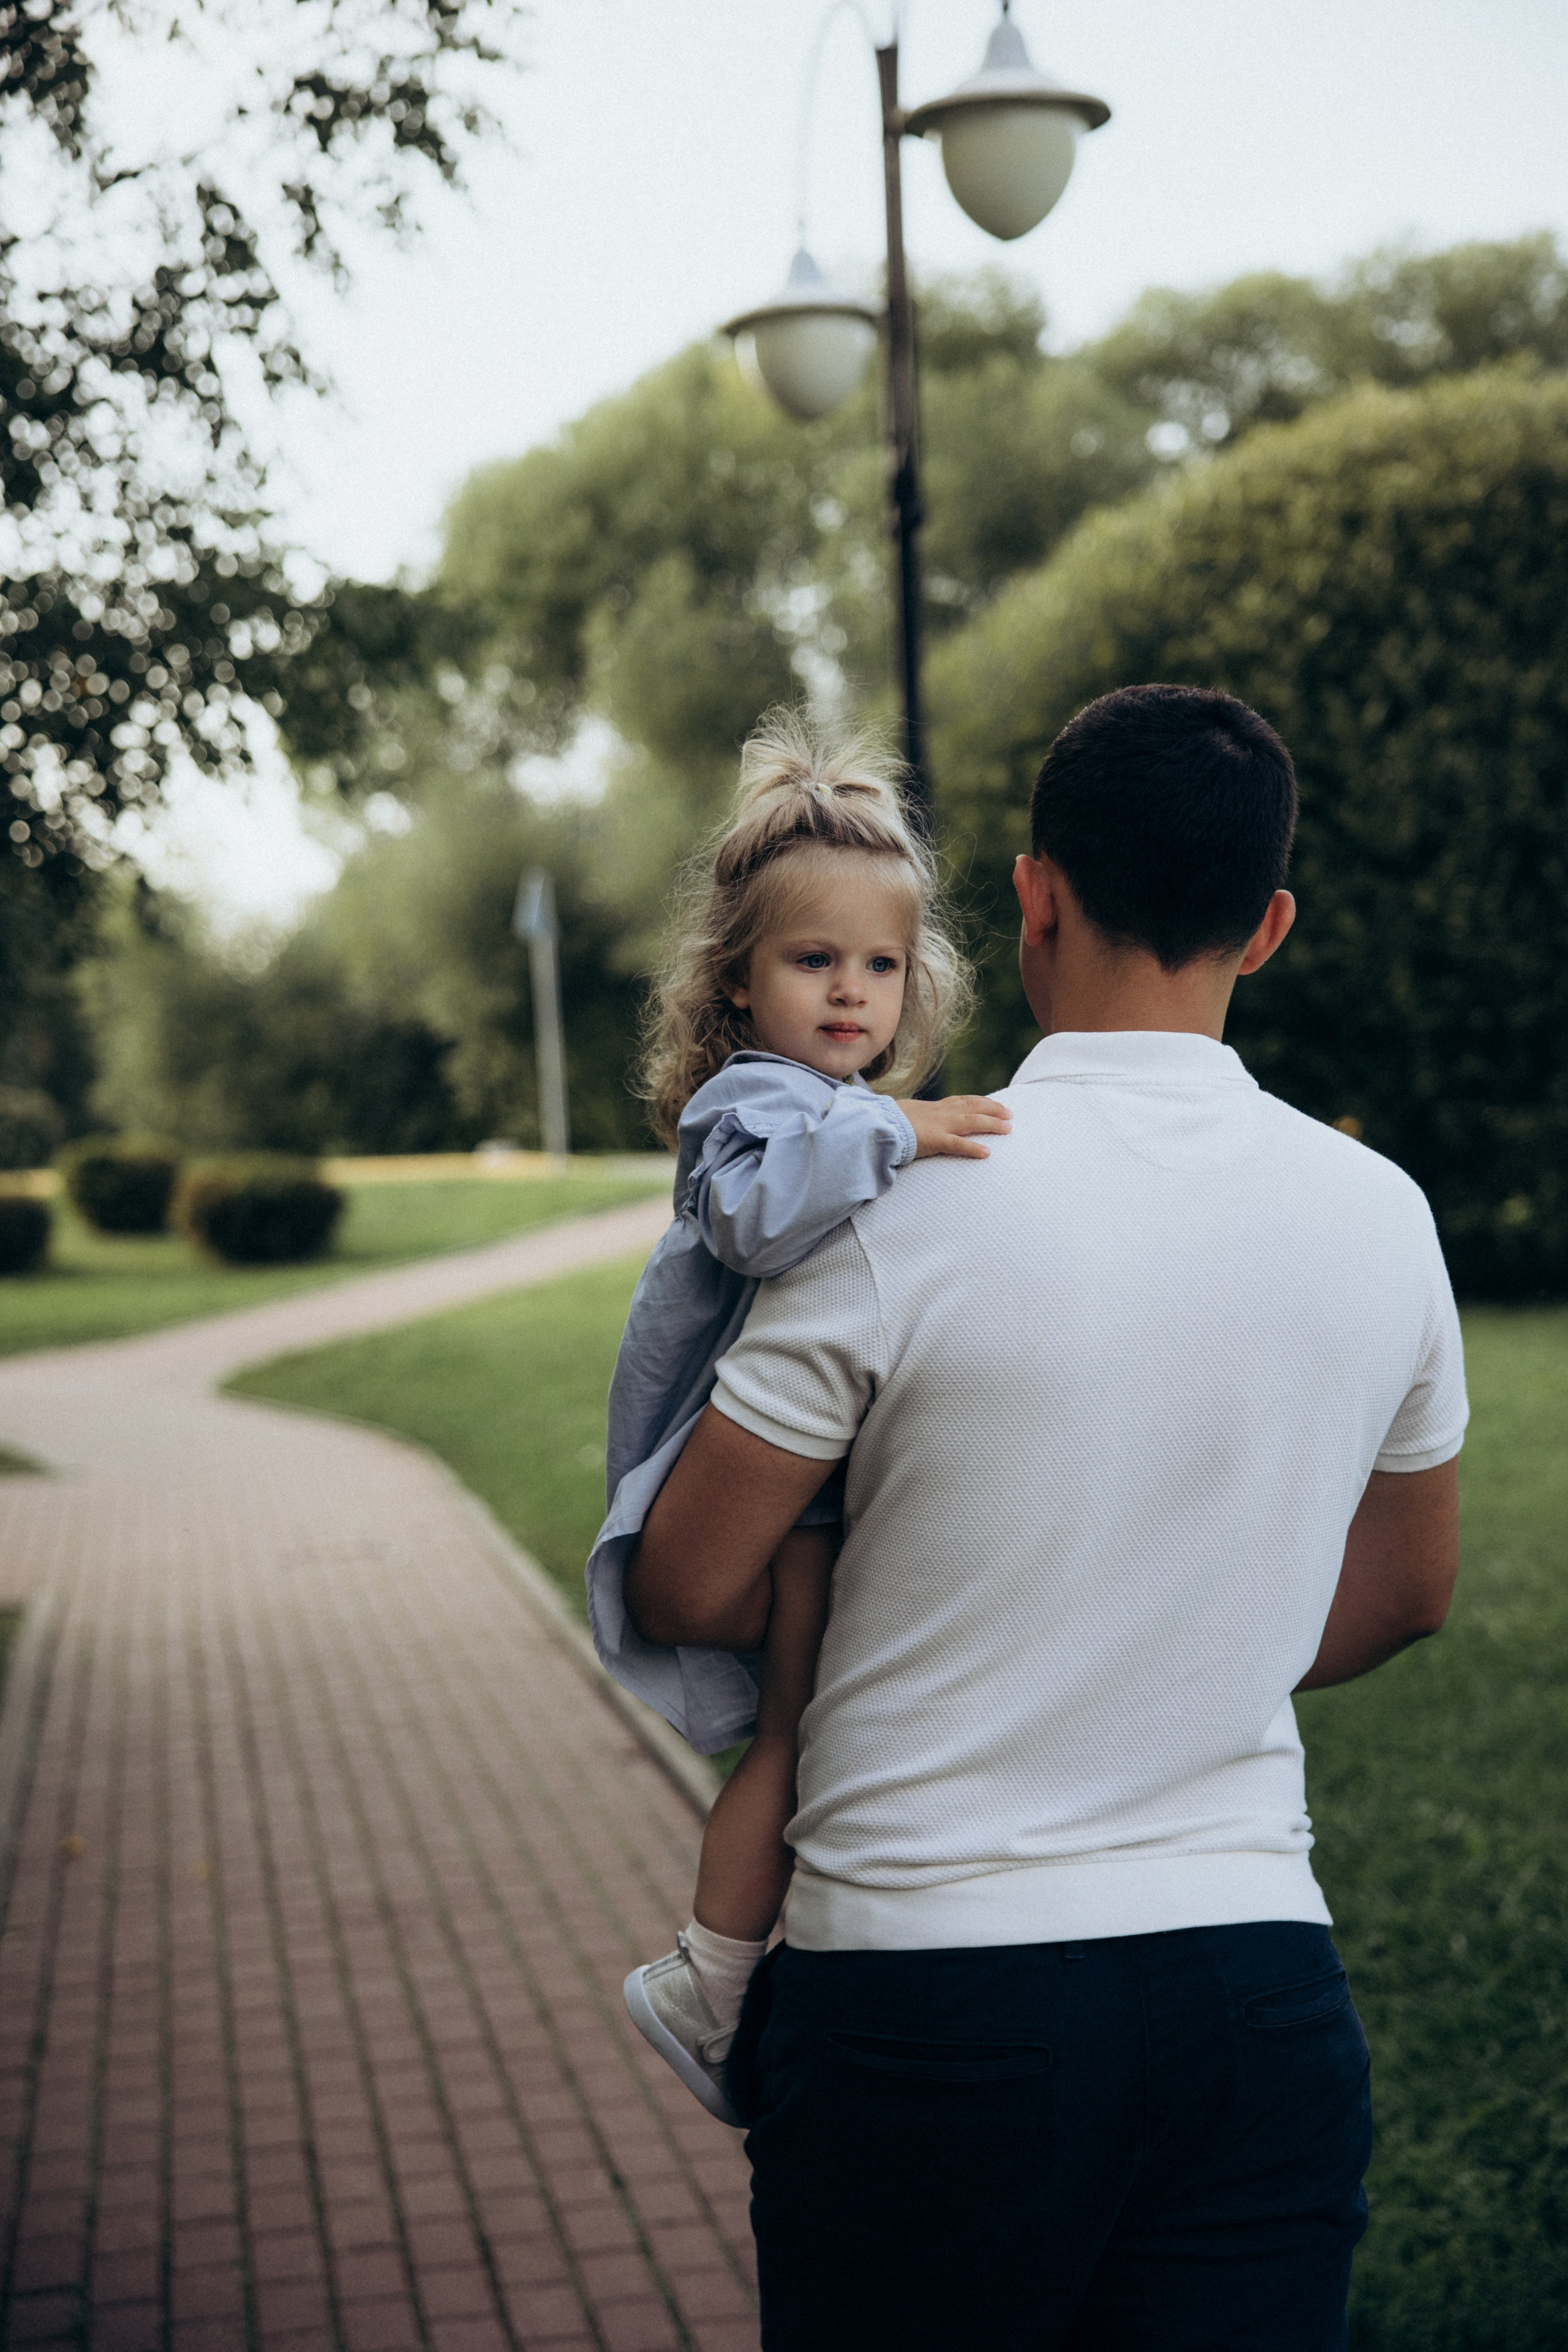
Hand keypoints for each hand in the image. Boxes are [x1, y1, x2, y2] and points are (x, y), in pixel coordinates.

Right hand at [895, 1094, 1012, 1160]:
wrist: (876, 1124)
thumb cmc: (886, 1122)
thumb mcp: (904, 1115)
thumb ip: (916, 1119)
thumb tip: (917, 1123)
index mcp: (933, 1107)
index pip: (962, 1100)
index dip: (980, 1102)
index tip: (994, 1104)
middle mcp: (940, 1112)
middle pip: (973, 1107)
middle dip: (993, 1110)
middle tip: (1010, 1115)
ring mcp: (938, 1125)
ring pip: (972, 1121)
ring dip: (992, 1124)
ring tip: (1008, 1129)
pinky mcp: (934, 1140)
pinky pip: (958, 1144)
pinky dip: (974, 1148)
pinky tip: (987, 1153)